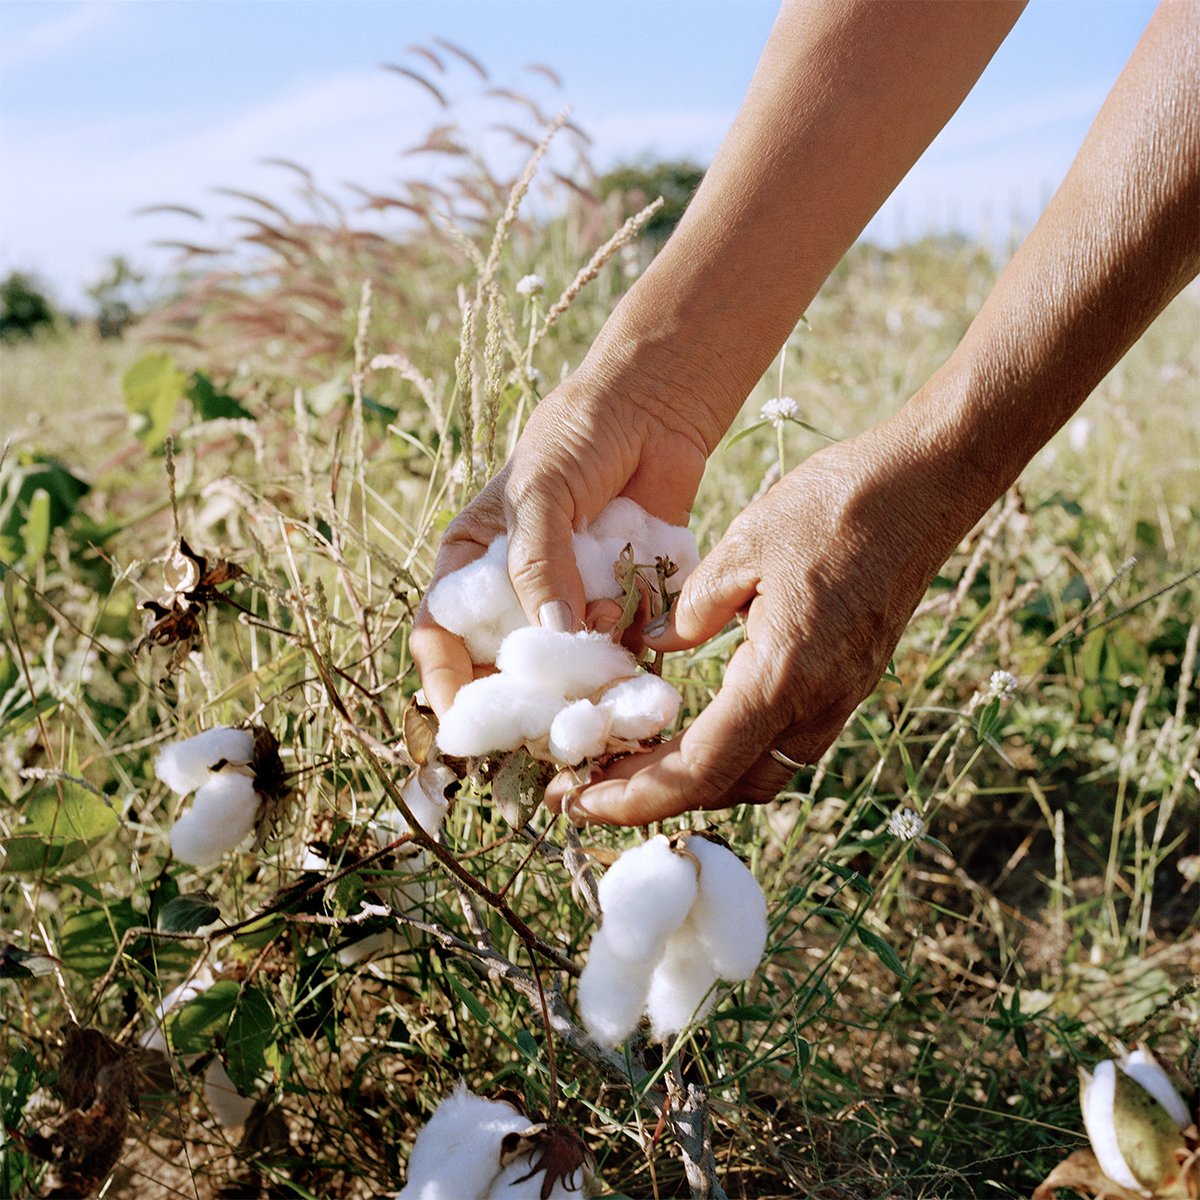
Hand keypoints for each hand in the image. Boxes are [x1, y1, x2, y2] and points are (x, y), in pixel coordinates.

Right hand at [411, 367, 712, 715]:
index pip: (441, 636)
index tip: (462, 720)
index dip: (445, 682)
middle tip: (541, 723)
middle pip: (503, 667)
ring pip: (564, 667)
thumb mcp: (540, 493)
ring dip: (580, 677)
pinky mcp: (621, 603)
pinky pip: (618, 648)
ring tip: (600, 666)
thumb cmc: (577, 438)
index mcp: (470, 564)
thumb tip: (552, 635)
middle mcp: (516, 593)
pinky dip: (625, 656)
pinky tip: (633, 636)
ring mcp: (570, 602)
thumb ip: (538, 564)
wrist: (652, 410)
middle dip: (521, 697)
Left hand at [547, 412, 980, 824]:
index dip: (636, 797)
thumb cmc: (833, 505)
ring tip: (637, 756)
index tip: (582, 802)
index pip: (699, 770)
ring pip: (762, 772)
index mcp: (782, 675)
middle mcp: (817, 704)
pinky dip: (734, 749)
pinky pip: (786, 741)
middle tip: (593, 782)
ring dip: (700, 778)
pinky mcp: (851, 682)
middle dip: (657, 796)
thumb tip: (654, 646)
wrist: (926, 486)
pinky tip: (697, 721)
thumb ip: (690, 609)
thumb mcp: (741, 547)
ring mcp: (842, 698)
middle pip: (729, 786)